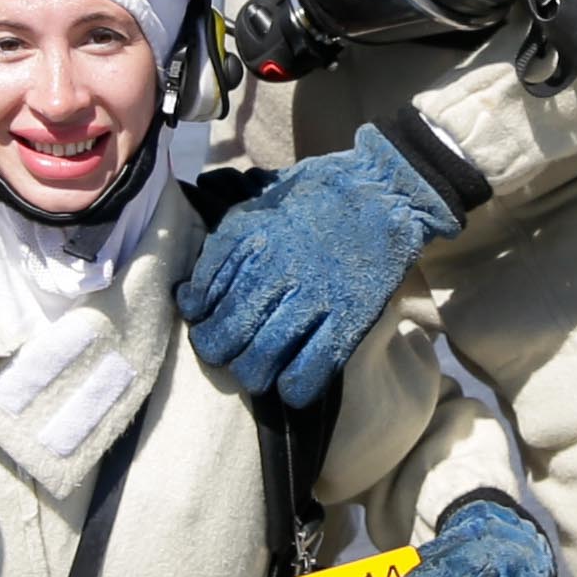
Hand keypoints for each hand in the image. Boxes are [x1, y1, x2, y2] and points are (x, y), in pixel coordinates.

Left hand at [183, 136, 457, 406]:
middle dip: (217, 351)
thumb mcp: (258, 199)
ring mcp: (313, 296)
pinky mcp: (350, 317)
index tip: (205, 318)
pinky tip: (292, 382)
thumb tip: (191, 292)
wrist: (385, 189)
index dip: (196, 315)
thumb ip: (225, 241)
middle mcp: (273, 269)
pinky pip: (310, 371)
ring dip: (251, 374)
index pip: (199, 296)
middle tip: (227, 351)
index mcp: (248, 237)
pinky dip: (294, 387)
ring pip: (259, 362)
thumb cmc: (318, 194)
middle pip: (223, 337)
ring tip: (257, 369)